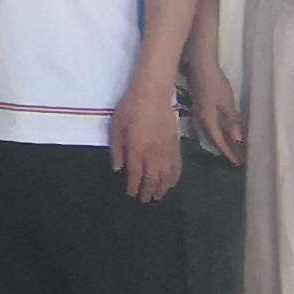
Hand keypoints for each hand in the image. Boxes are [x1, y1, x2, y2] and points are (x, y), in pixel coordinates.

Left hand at [109, 74, 184, 203]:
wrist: (154, 93)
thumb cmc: (131, 107)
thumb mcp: (116, 126)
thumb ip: (117, 149)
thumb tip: (117, 169)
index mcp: (137, 150)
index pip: (135, 175)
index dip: (133, 187)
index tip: (130, 193)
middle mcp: (153, 154)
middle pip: (152, 179)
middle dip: (148, 192)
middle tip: (144, 200)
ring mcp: (167, 150)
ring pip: (166, 176)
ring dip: (162, 188)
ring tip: (158, 197)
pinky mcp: (176, 145)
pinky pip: (177, 167)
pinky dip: (175, 178)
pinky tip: (172, 184)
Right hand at [189, 56, 244, 164]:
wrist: (201, 65)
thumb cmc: (215, 83)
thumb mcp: (227, 102)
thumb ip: (232, 121)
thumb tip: (238, 140)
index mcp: (207, 120)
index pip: (219, 141)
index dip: (229, 152)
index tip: (238, 162)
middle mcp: (201, 120)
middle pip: (214, 139)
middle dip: (226, 149)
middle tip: (238, 158)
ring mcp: (200, 113)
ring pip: (212, 132)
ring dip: (223, 141)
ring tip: (234, 148)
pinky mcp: (201, 107)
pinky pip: (211, 125)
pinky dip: (219, 132)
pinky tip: (224, 132)